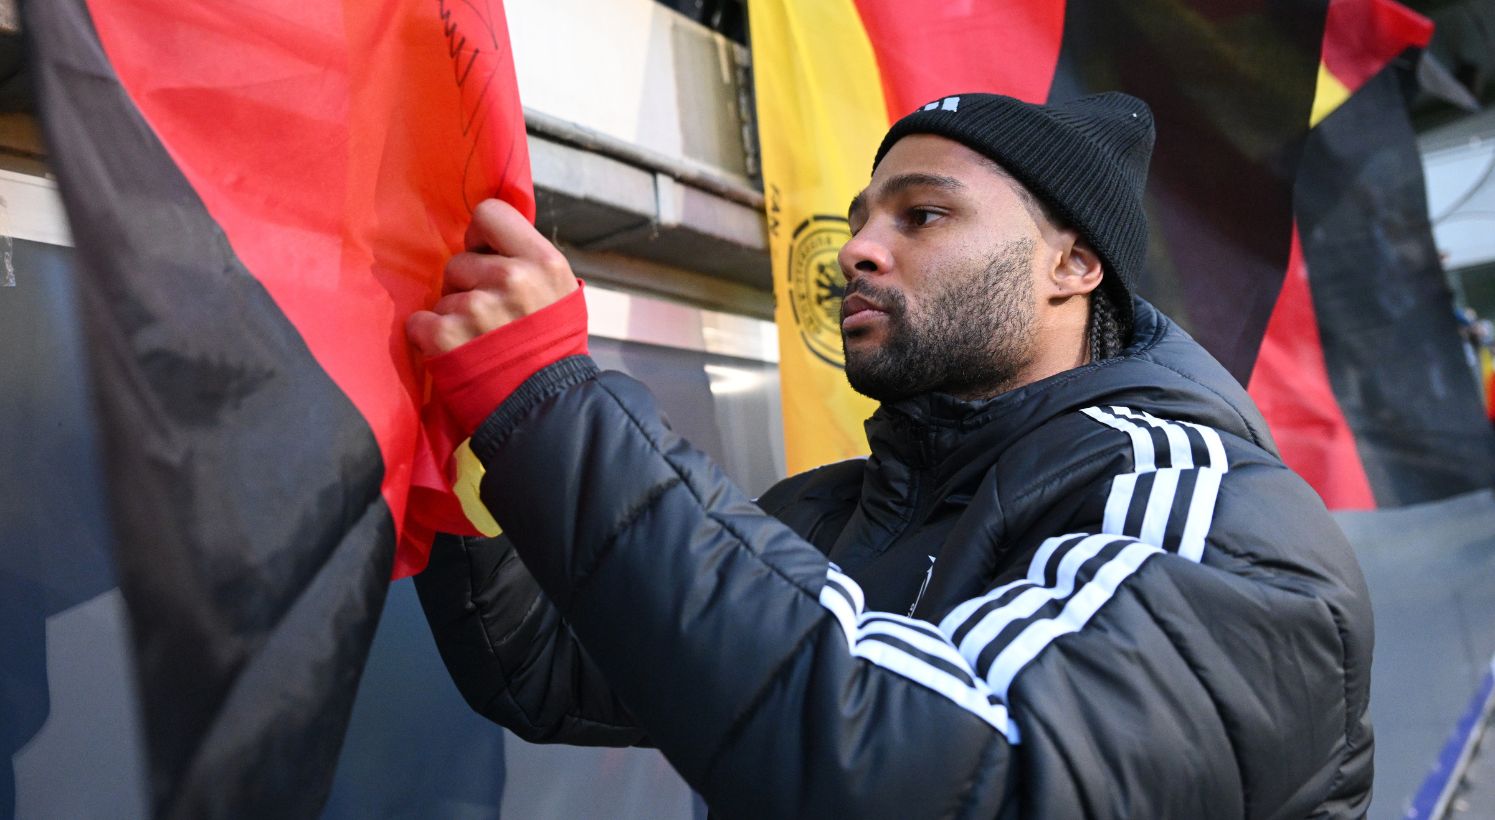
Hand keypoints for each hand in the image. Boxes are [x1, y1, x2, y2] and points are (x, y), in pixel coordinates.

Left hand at [407, 199, 578, 356]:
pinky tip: (458, 355)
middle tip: (489, 317)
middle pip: (460, 261)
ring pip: (442, 294)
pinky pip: (420, 321)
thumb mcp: (562, 293)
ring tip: (479, 342)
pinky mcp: (446, 336)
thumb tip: (489, 238)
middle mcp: (512, 279)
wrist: (545, 409)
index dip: (482, 238)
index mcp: (544, 263)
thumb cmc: (553, 350)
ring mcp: (477, 308)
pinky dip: (431, 340)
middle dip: (467, 286)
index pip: (490, 213)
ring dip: (453, 317)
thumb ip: (530, 260)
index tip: (486, 259)